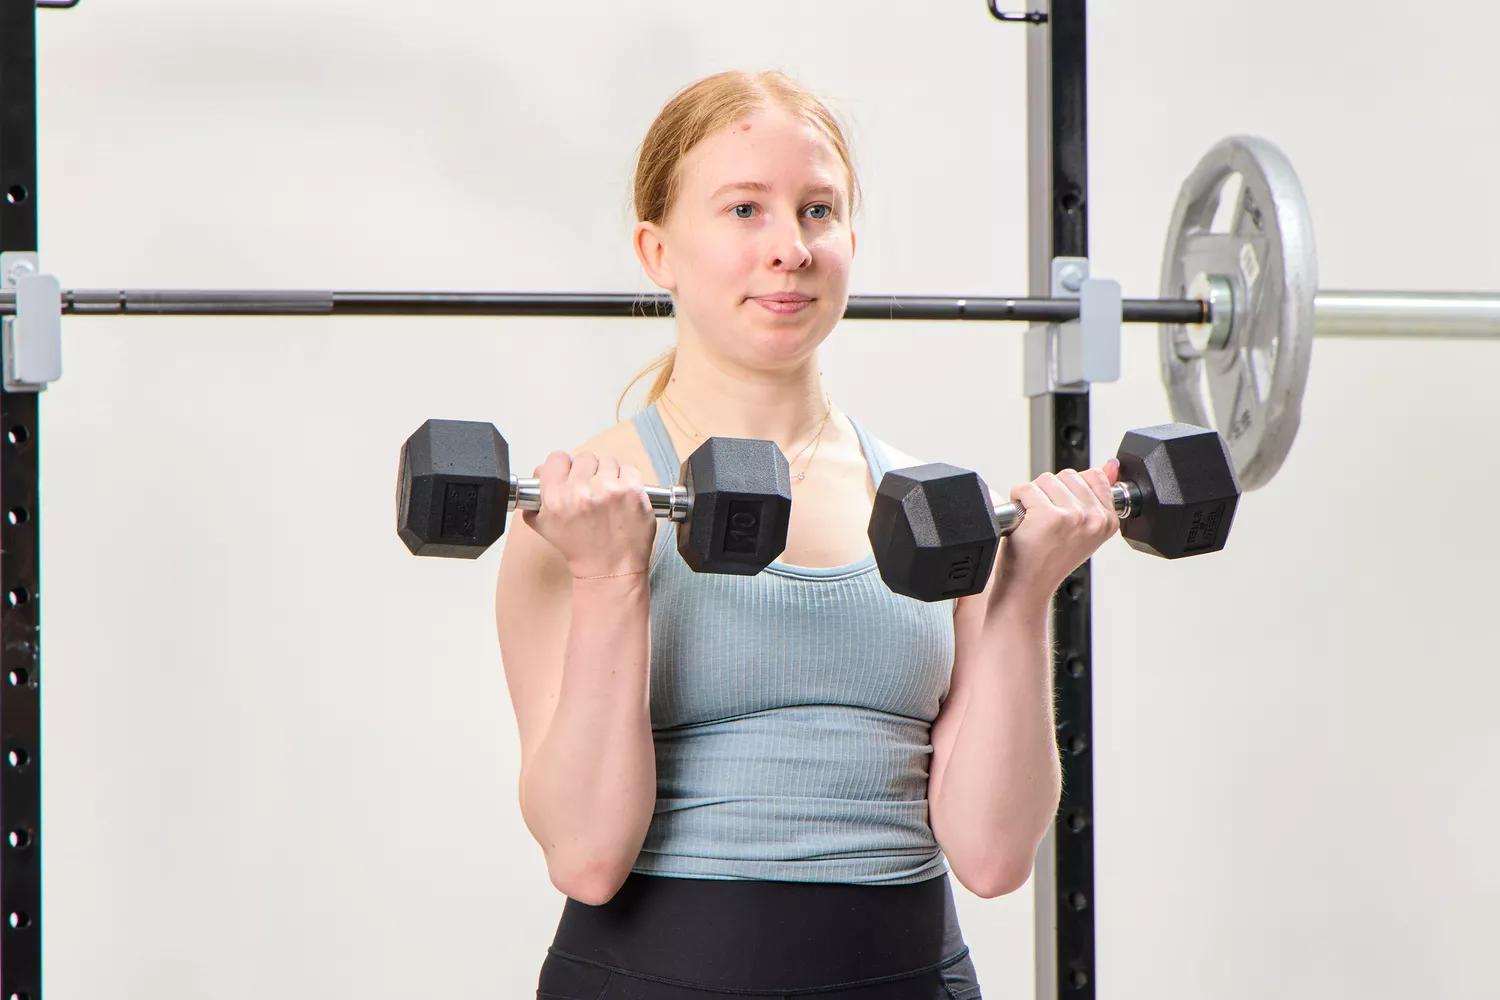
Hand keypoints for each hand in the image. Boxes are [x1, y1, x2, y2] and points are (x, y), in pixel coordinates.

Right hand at [520, 451, 657, 579]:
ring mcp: (608, 490)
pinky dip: (627, 479)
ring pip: (607, 461)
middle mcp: (580, 492)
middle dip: (588, 473)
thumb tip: (539, 472)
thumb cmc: (581, 550)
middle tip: (591, 491)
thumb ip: (535, 499)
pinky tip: (622, 497)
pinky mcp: (632, 491)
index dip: (564, 467)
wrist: (610, 569)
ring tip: (608, 497)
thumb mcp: (545, 527)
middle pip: (584, 458)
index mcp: (556, 498)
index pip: (557, 458)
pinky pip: (628, 468)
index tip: (571, 476)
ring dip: (608, 475)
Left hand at [989, 458, 1120, 609]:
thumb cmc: (1048, 560)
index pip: (1094, 476)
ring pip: (1046, 479)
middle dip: (1051, 493)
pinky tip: (1023, 522)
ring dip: (1033, 496)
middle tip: (1047, 522)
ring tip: (1035, 523)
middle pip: (1067, 475)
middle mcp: (1094, 519)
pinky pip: (1025, 488)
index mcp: (1108, 521)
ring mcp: (1072, 517)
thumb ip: (1099, 493)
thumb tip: (1111, 465)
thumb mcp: (1082, 528)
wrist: (1027, 587)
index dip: (1070, 491)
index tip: (1064, 513)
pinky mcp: (1047, 516)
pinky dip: (1017, 500)